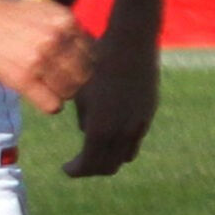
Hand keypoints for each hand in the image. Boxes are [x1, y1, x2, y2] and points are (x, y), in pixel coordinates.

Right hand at [0, 0, 99, 116]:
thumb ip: (66, 29)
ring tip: (49, 88)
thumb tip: (86, 52)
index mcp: (67, 21)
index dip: (82, 61)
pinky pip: (51, 103)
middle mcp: (57, 39)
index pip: (92, 53)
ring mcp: (40, 59)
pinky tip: (43, 98)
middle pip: (84, 73)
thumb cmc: (9, 15)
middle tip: (61, 80)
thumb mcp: (45, 12)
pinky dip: (51, 105)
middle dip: (76, 79)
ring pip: (70, 90)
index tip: (70, 65)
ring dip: (62, 93)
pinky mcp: (23, 78)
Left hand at [64, 34, 158, 177]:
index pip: (89, 165)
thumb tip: (87, 133)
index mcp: (100, 129)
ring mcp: (139, 123)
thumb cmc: (95, 65)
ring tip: (94, 150)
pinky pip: (135, 139)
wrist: (130, 45)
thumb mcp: (80, 94)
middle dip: (91, 168)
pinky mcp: (148, 112)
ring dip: (109, 157)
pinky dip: (122, 144)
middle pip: (108, 167)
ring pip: (125, 156)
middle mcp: (123, 132)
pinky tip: (111, 132)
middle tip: (78, 163)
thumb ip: (85, 119)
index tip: (66, 168)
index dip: (76, 170)